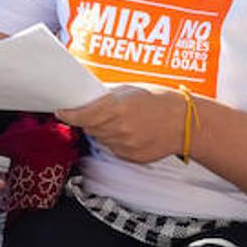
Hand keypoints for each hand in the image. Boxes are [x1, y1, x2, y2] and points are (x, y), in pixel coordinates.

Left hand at [55, 85, 184, 163]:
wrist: (184, 122)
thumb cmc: (159, 100)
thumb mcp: (131, 89)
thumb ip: (107, 95)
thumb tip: (86, 95)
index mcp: (117, 108)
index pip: (83, 115)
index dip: (69, 114)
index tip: (61, 111)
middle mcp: (120, 128)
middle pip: (90, 128)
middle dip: (89, 120)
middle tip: (98, 111)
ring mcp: (125, 145)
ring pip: (101, 139)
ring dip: (103, 130)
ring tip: (120, 120)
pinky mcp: (131, 157)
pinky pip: (113, 149)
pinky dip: (115, 140)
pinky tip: (130, 131)